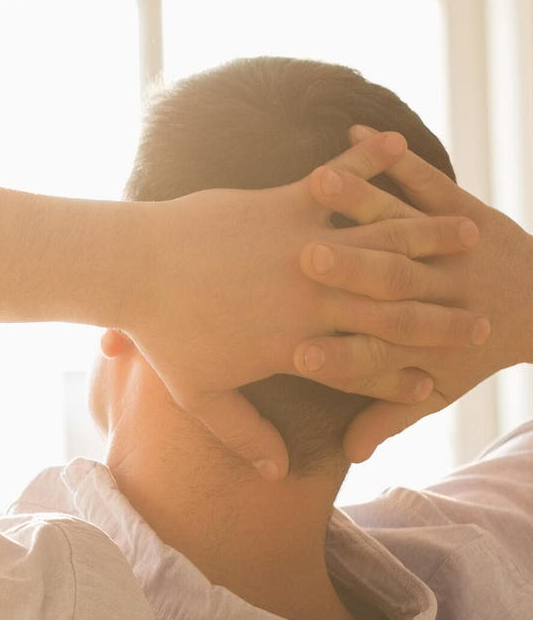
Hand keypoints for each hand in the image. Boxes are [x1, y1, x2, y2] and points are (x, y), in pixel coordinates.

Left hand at [134, 131, 483, 479]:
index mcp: (294, 344)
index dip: (403, 377)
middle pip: (391, 306)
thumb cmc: (163, 334)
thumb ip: (244, 433)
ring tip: (469, 234)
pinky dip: (369, 162)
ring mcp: (300, 245)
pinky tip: (400, 146)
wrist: (133, 269)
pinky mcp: (283, 202)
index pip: (365, 367)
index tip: (439, 385)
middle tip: (485, 317)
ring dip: (429, 235)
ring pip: (380, 241)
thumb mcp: (201, 396)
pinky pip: (337, 182)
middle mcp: (309, 296)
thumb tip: (277, 473)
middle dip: (441, 313)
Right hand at [292, 125, 532, 465]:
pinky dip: (390, 157)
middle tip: (302, 259)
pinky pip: (422, 180)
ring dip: (361, 202)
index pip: (362, 353)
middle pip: (377, 284)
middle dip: (340, 268)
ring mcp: (444, 249)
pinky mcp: (457, 209)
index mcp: (410, 341)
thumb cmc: (471, 350)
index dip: (331, 354)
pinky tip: (354, 134)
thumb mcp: (433, 395)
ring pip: (397, 227)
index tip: (295, 351)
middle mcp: (426, 293)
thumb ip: (384, 419)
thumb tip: (351, 458)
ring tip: (323, 181)